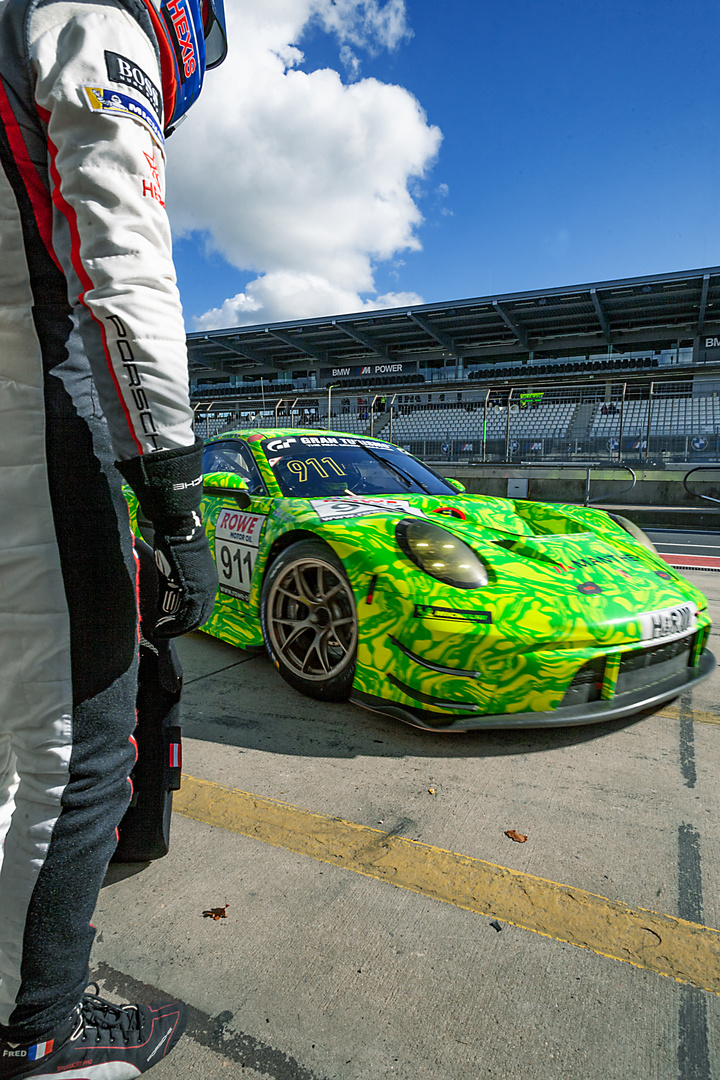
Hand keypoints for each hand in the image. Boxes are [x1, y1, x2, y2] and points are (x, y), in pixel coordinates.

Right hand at [117, 441, 218, 637]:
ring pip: (192, 621)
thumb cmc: (175, 542)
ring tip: (158, 630)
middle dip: (180, 628)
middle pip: (198, 619)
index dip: (184, 620)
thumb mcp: (177, 567)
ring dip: (174, 629)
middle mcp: (210, 589)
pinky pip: (185, 618)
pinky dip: (172, 626)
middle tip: (162, 631)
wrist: (179, 529)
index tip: (168, 625)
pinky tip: (159, 627)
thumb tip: (163, 598)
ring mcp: (205, 590)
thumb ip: (174, 584)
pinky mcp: (195, 591)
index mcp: (208, 583)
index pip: (200, 610)